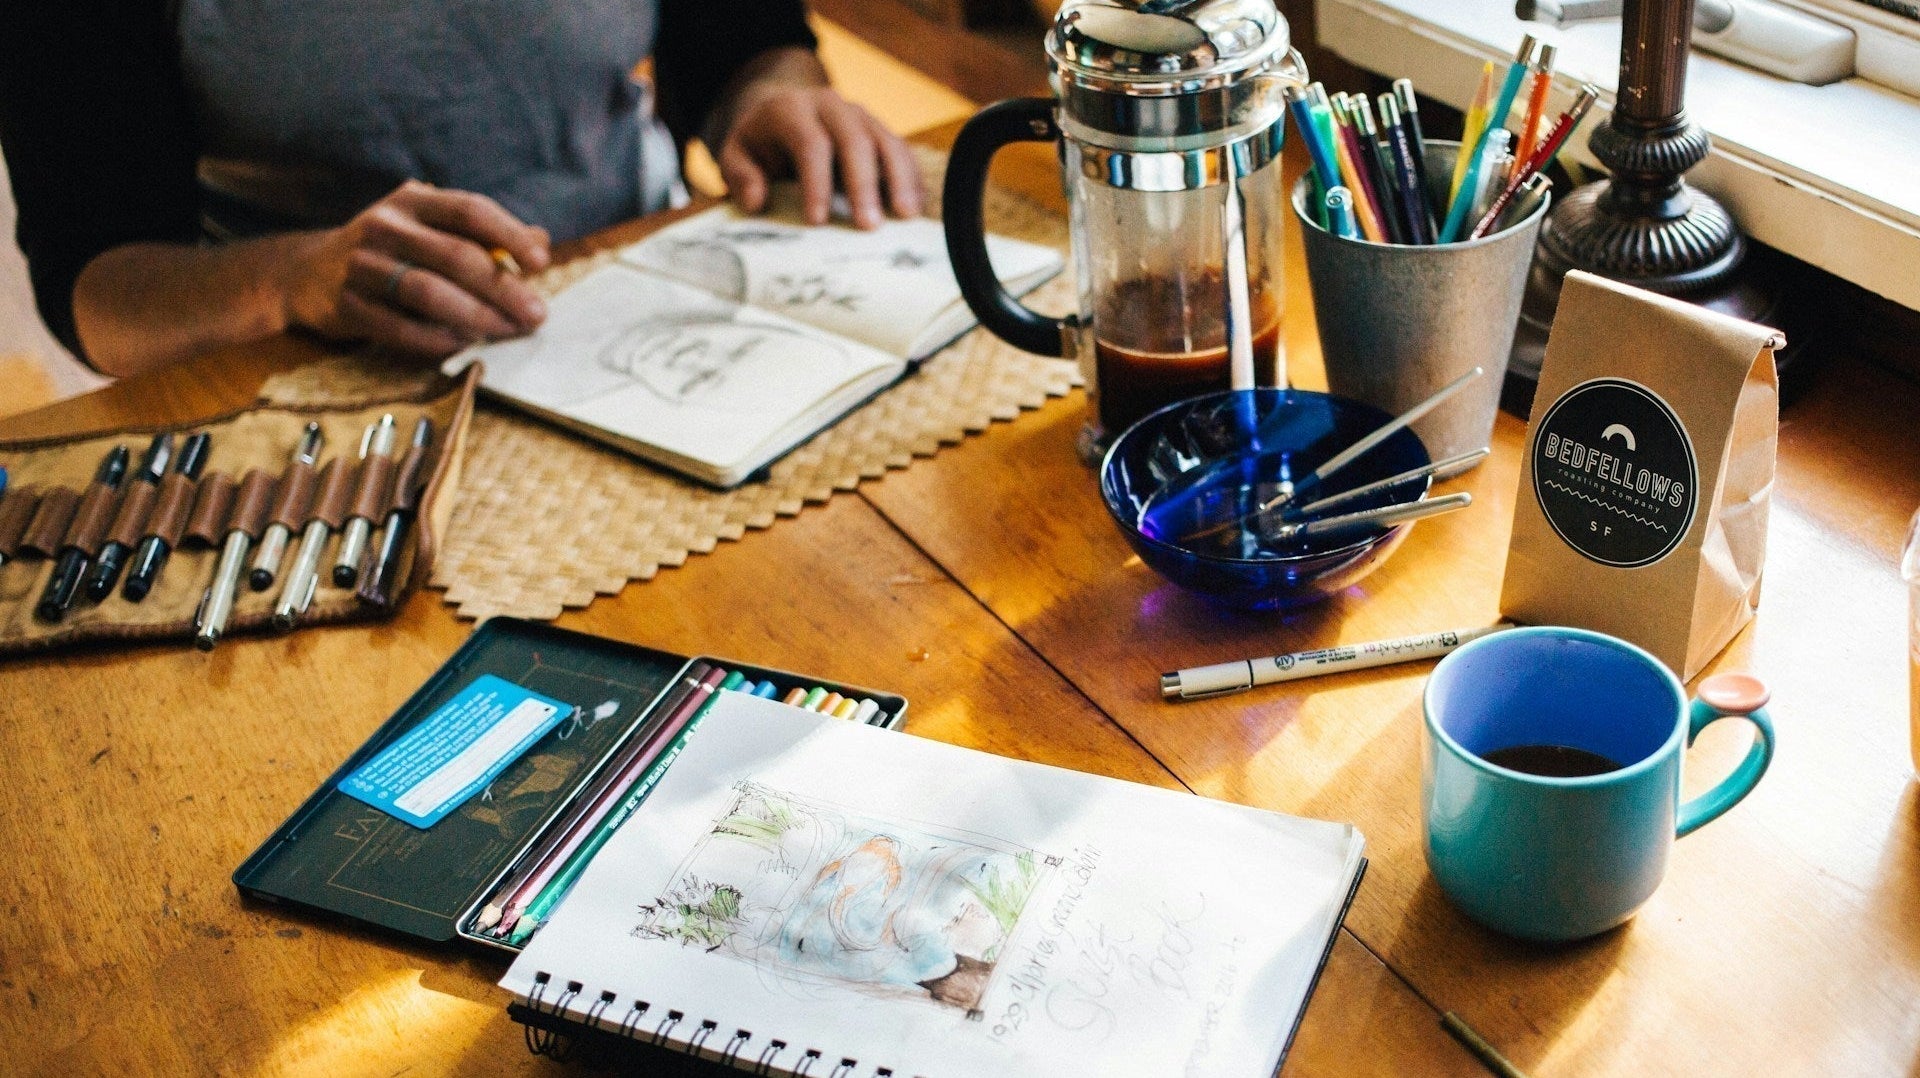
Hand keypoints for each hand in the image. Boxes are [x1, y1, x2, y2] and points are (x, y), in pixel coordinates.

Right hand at [282, 180, 552, 356]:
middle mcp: (384, 225)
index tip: (541, 263)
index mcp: (412, 200)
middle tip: (536, 315)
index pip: (469, 210)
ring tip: (507, 332)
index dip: (510, 235)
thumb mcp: (432, 228)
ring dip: (476, 317)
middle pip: (455, 256)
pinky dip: (438, 340)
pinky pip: (400, 329)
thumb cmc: (395, 250)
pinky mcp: (345, 304)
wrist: (309, 273)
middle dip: (503, 289)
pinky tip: (465, 345)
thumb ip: (484, 235)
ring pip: (428, 293)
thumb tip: (541, 241)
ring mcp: (360, 264)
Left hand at [718, 84, 924, 228]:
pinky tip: (915, 209)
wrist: (785, 114)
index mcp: (791, 110)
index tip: (818, 222)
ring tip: (906, 216)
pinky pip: (902, 151)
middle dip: (863, 185)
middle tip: (868, 227)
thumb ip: (740, 176)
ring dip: (899, 180)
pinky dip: (911, 179)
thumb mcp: (736, 155)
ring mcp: (860, 116)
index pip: (810, 144)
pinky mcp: (880, 131)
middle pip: (855, 140)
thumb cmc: (761, 145)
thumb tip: (756, 201)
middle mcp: (830, 106)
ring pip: (887, 141)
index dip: (816, 183)